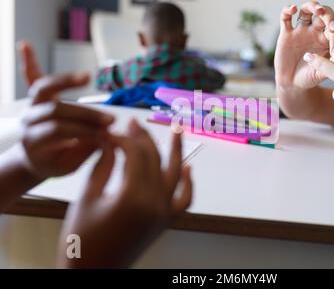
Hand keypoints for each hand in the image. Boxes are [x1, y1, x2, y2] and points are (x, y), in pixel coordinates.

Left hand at [18, 41, 114, 178]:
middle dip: (85, 114)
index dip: (83, 131)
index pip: (58, 131)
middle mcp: (29, 120)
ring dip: (65, 80)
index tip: (107, 133)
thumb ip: (88, 149)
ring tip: (86, 77)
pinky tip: (25, 45)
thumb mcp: (70, 165)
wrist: (37, 159)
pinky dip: (29, 61)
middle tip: (110, 119)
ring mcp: (31, 105)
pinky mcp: (37, 97)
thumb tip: (109, 136)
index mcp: (33, 141)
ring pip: (44, 88)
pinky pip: (32, 76)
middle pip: (56, 110)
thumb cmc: (56, 162)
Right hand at [59, 120, 192, 267]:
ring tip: (177, 129)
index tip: (109, 133)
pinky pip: (184, 200)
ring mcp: (163, 213)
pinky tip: (187, 169)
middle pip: (154, 159)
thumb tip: (108, 141)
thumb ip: (102, 166)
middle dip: (142, 138)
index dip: (122, 138)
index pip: (134, 154)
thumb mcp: (86, 197)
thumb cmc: (81, 240)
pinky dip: (188, 184)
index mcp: (132, 197)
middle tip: (132, 124)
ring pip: (176, 174)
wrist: (91, 272)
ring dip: (177, 150)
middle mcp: (154, 204)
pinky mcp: (165, 222)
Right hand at [275, 1, 333, 88]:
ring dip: (313, 6)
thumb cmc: (309, 78)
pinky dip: (288, 10)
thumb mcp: (322, 74)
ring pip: (307, 10)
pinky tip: (293, 9)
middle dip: (329, 16)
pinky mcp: (286, 33)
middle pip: (324, 15)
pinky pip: (285, 18)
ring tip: (317, 9)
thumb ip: (331, 65)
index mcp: (327, 40)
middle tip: (330, 23)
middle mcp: (315, 32)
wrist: (292, 83)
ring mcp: (301, 31)